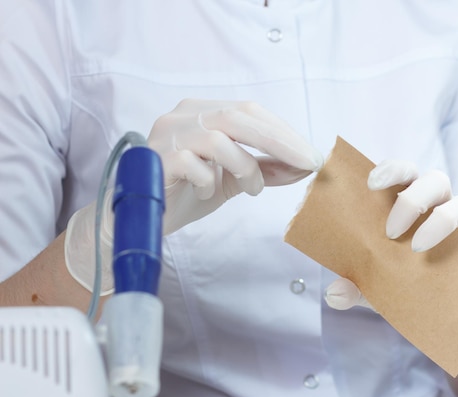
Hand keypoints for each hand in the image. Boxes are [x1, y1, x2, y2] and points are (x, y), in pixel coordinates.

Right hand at [65, 99, 323, 292]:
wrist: (137, 218)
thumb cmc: (186, 193)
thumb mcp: (234, 179)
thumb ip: (266, 168)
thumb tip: (307, 167)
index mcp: (204, 112)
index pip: (251, 111)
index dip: (284, 131)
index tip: (313, 156)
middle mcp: (184, 115)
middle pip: (239, 116)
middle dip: (280, 141)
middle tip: (309, 163)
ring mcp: (167, 134)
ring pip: (218, 137)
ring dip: (246, 165)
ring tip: (253, 189)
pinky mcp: (155, 159)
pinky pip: (193, 164)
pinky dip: (210, 181)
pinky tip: (207, 193)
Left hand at [324, 160, 457, 364]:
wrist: (454, 323)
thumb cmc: (411, 290)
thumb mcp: (379, 290)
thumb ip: (357, 287)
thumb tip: (333, 293)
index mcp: (414, 209)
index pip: (405, 174)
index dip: (391, 169)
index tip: (371, 183)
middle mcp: (444, 210)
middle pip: (436, 179)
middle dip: (413, 197)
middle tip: (390, 231)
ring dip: (444, 218)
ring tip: (419, 248)